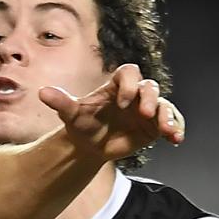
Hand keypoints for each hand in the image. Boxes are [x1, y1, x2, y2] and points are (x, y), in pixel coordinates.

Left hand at [39, 64, 185, 160]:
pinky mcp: (155, 126)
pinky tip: (176, 139)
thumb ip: (61, 102)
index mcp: (116, 85)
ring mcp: (147, 109)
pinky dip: (175, 129)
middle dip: (150, 99)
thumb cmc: (81, 124)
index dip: (129, 84)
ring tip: (167, 131)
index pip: (129, 72)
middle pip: (150, 87)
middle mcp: (134, 94)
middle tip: (144, 113)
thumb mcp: (71, 114)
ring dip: (168, 116)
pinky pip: (171, 123)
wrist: (89, 146)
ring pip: (164, 105)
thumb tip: (42, 93)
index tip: (122, 102)